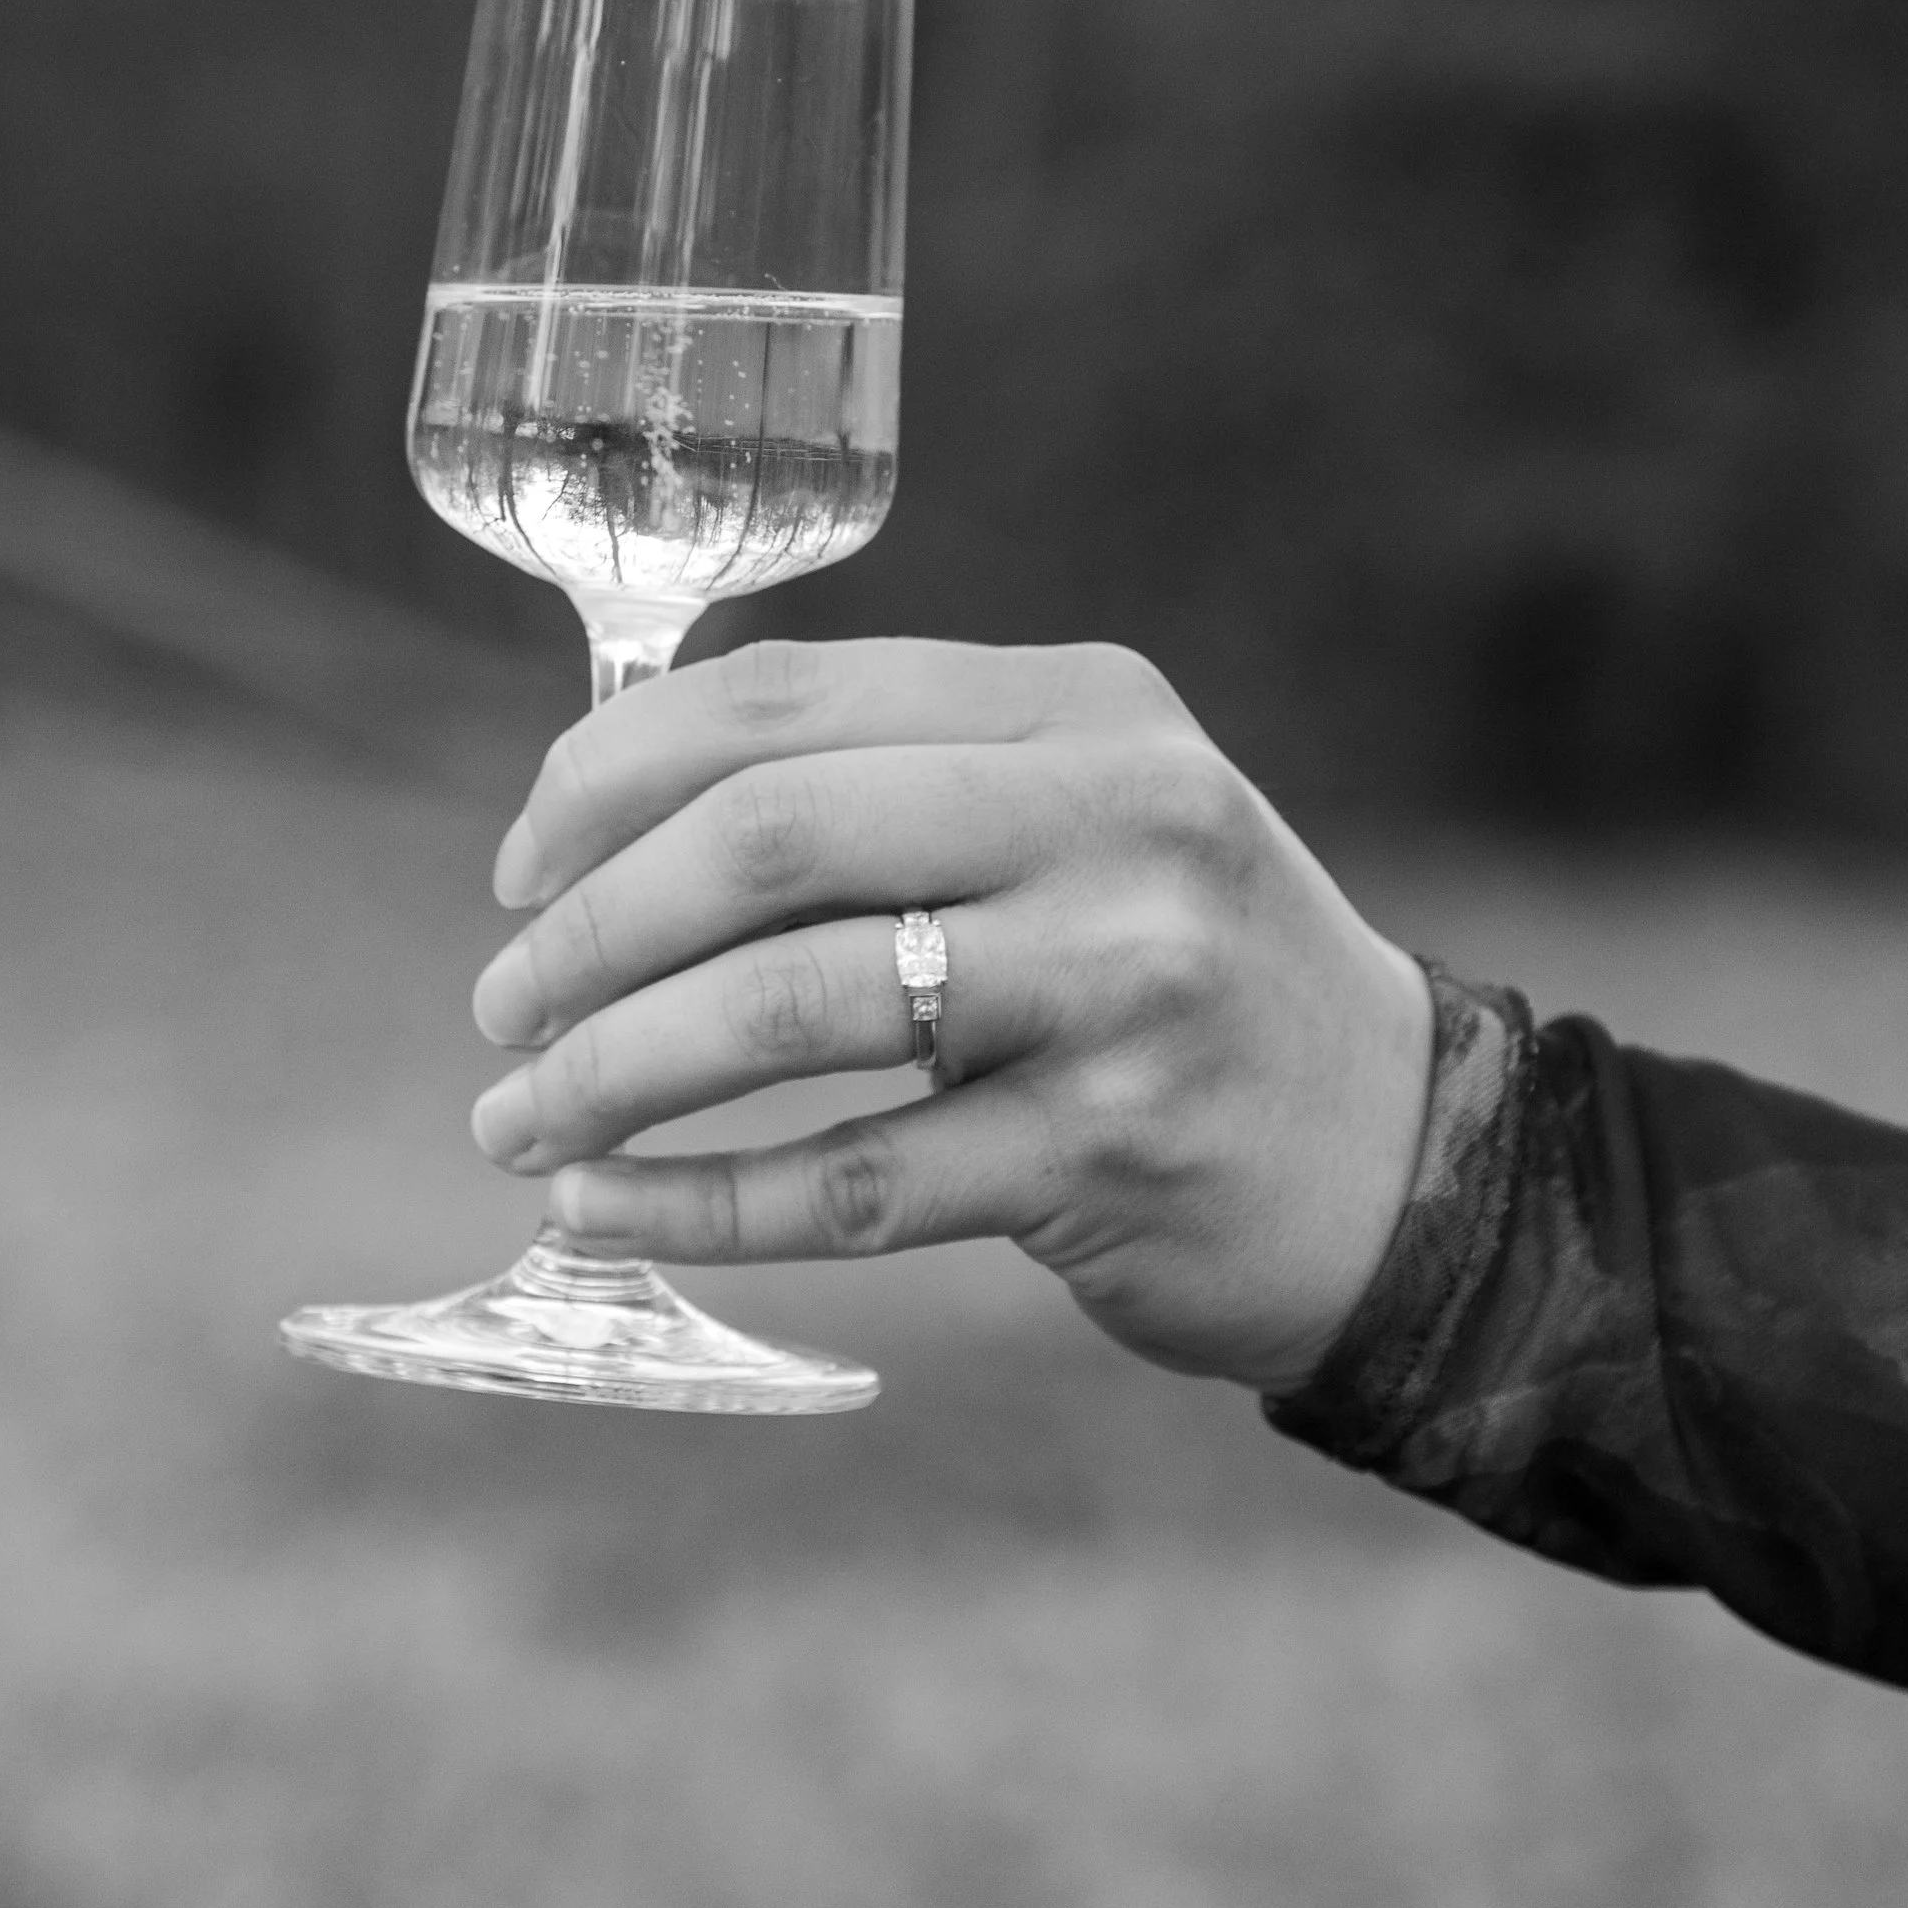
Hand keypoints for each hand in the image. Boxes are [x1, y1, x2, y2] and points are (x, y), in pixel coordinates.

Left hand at [467, 638, 1434, 1393]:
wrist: (1406, 1160)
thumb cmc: (1183, 975)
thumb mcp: (1084, 819)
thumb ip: (898, 783)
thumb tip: (607, 805)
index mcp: (1084, 710)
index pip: (789, 700)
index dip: (610, 775)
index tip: (517, 862)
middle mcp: (1113, 823)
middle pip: (769, 837)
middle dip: (588, 926)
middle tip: (501, 1003)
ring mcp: (1120, 989)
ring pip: (788, 1008)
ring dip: (609, 1066)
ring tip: (517, 1116)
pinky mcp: (1110, 1153)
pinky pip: (849, 1181)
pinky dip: (694, 1199)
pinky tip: (604, 1207)